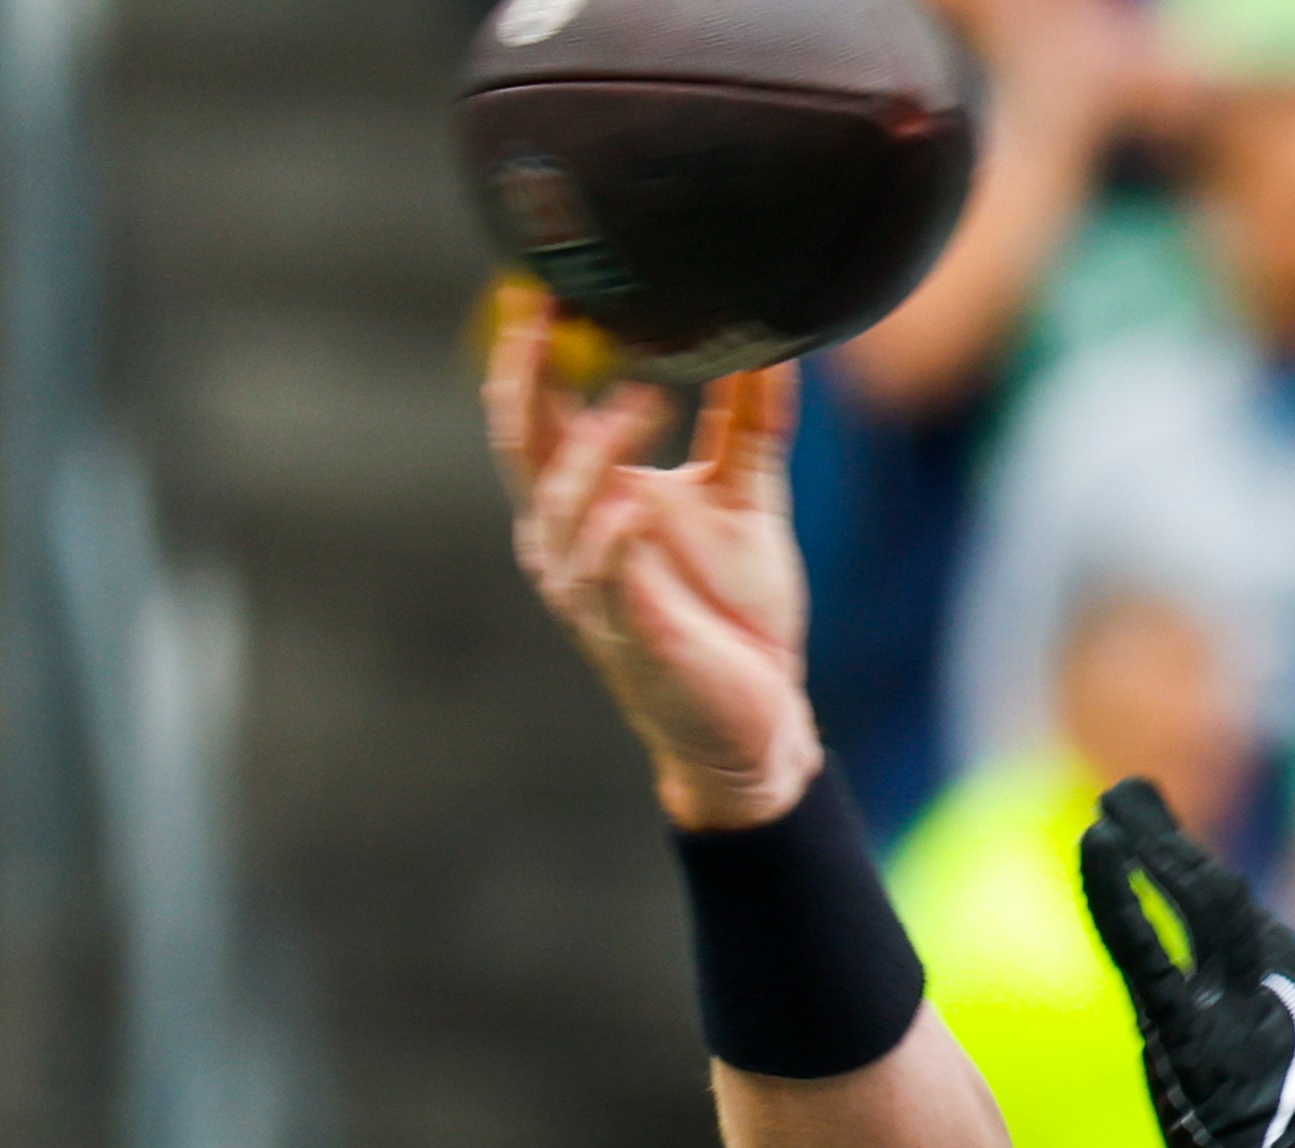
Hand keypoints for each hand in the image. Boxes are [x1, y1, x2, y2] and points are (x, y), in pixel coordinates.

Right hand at [483, 284, 819, 829]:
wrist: (760, 722)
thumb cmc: (734, 615)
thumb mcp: (744, 501)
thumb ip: (746, 424)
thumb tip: (770, 343)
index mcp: (583, 499)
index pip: (535, 408)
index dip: (529, 344)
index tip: (543, 277)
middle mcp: (566, 538)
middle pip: (524, 442)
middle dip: (527, 373)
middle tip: (550, 308)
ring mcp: (590, 591)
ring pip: (563, 506)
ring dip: (598, 449)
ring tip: (645, 398)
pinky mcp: (631, 637)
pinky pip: (608, 580)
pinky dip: (618, 539)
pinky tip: (637, 504)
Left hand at [1078, 779, 1294, 1147]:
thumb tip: (1280, 1107)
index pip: (1251, 935)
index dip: (1210, 893)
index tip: (1182, 861)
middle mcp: (1276, 994)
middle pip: (1216, 901)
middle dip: (1172, 848)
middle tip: (1137, 804)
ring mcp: (1234, 1006)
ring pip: (1188, 905)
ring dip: (1150, 849)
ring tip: (1118, 809)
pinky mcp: (1190, 1034)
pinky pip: (1146, 947)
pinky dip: (1121, 893)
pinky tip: (1099, 846)